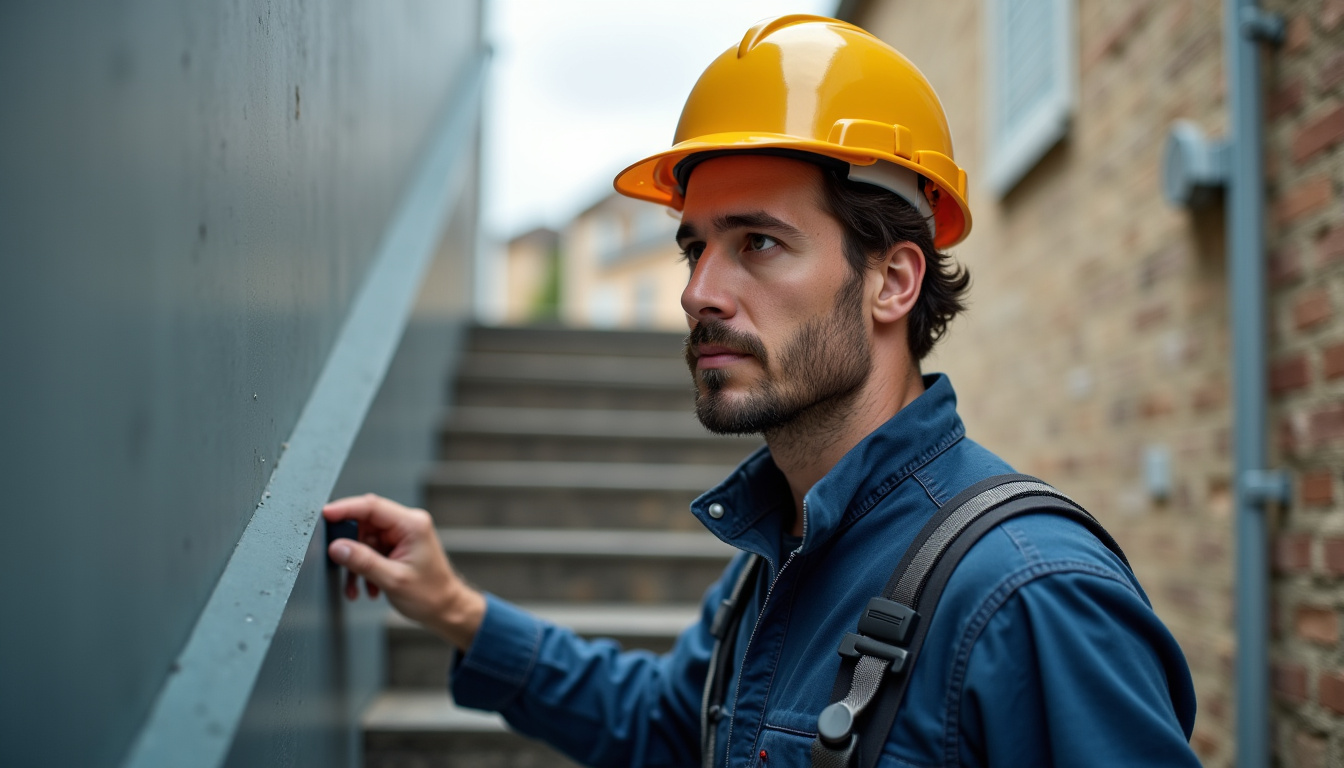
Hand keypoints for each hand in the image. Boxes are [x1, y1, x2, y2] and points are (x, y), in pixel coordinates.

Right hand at [323, 494, 484, 649]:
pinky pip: (370, 550)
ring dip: (356, 564)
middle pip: (365, 523)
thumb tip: (337, 547)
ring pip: (365, 540)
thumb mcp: (392, 580)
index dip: (345, 509)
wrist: (445, 610)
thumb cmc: (430, 595)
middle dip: (349, 545)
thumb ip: (363, 562)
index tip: (324, 515)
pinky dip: (364, 568)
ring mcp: (402, 535)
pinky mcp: (397, 547)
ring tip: (355, 586)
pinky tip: (367, 588)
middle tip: (338, 562)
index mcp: (412, 524)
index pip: (372, 506)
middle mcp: (407, 524)